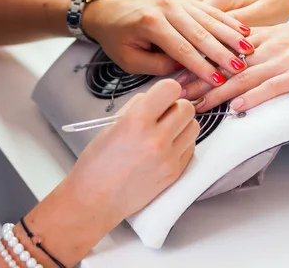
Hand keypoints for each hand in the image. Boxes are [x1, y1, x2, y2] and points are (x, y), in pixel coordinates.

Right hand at [14, 80, 198, 266]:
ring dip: (182, 125)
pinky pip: (191, 147)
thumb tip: (158, 97)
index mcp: (137, 121)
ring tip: (165, 132)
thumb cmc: (97, 162)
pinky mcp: (175, 172)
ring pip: (194, 126)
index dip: (167, 90)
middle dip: (177, 107)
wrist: (95, 200)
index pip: (171, 89)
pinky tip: (165, 149)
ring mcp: (168, 157)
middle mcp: (156, 138)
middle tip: (164, 115)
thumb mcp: (112, 124)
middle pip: (187, 107)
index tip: (162, 96)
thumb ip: (138, 106)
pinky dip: (182, 143)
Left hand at [82, 0, 253, 87]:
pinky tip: (243, 30)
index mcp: (150, 22)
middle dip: (222, 52)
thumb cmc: (117, 37)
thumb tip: (184, 68)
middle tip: (240, 66)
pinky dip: (227, 21)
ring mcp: (178, 1)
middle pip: (200, 32)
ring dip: (230, 35)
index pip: (181, 48)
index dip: (201, 66)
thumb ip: (157, 65)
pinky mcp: (185, 0)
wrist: (110, 9)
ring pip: (209, 19)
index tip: (217, 80)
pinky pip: (209, 10)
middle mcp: (167, 7)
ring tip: (248, 48)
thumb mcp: (129, 60)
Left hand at [180, 24, 288, 111]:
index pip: (226, 45)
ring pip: (244, 76)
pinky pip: (272, 87)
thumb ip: (268, 45)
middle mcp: (274, 44)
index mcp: (270, 33)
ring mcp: (288, 58)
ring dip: (218, 92)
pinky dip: (253, 98)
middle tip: (177, 90)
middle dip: (199, 77)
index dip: (201, 57)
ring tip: (197, 105)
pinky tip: (236, 107)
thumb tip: (243, 59)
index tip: (180, 69)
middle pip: (229, 62)